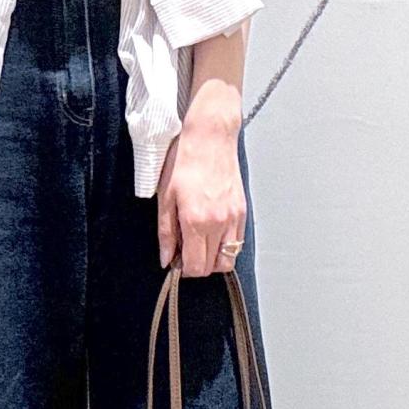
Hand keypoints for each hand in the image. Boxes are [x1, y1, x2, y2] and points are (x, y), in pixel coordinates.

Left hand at [156, 116, 246, 274]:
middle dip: (197, 265)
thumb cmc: (184, 162)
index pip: (196, 267)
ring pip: (228, 259)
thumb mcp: (165, 198)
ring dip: (213, 259)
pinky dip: (225, 246)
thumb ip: (166, 233)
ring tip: (200, 243)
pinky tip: (212, 232)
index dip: (184, 269)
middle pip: (213, 267)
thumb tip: (166, 259)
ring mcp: (234, 219)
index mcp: (196, 221)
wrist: (210, 139)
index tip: (177, 260)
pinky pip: (238, 243)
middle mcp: (219, 224)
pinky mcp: (243, 212)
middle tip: (185, 250)